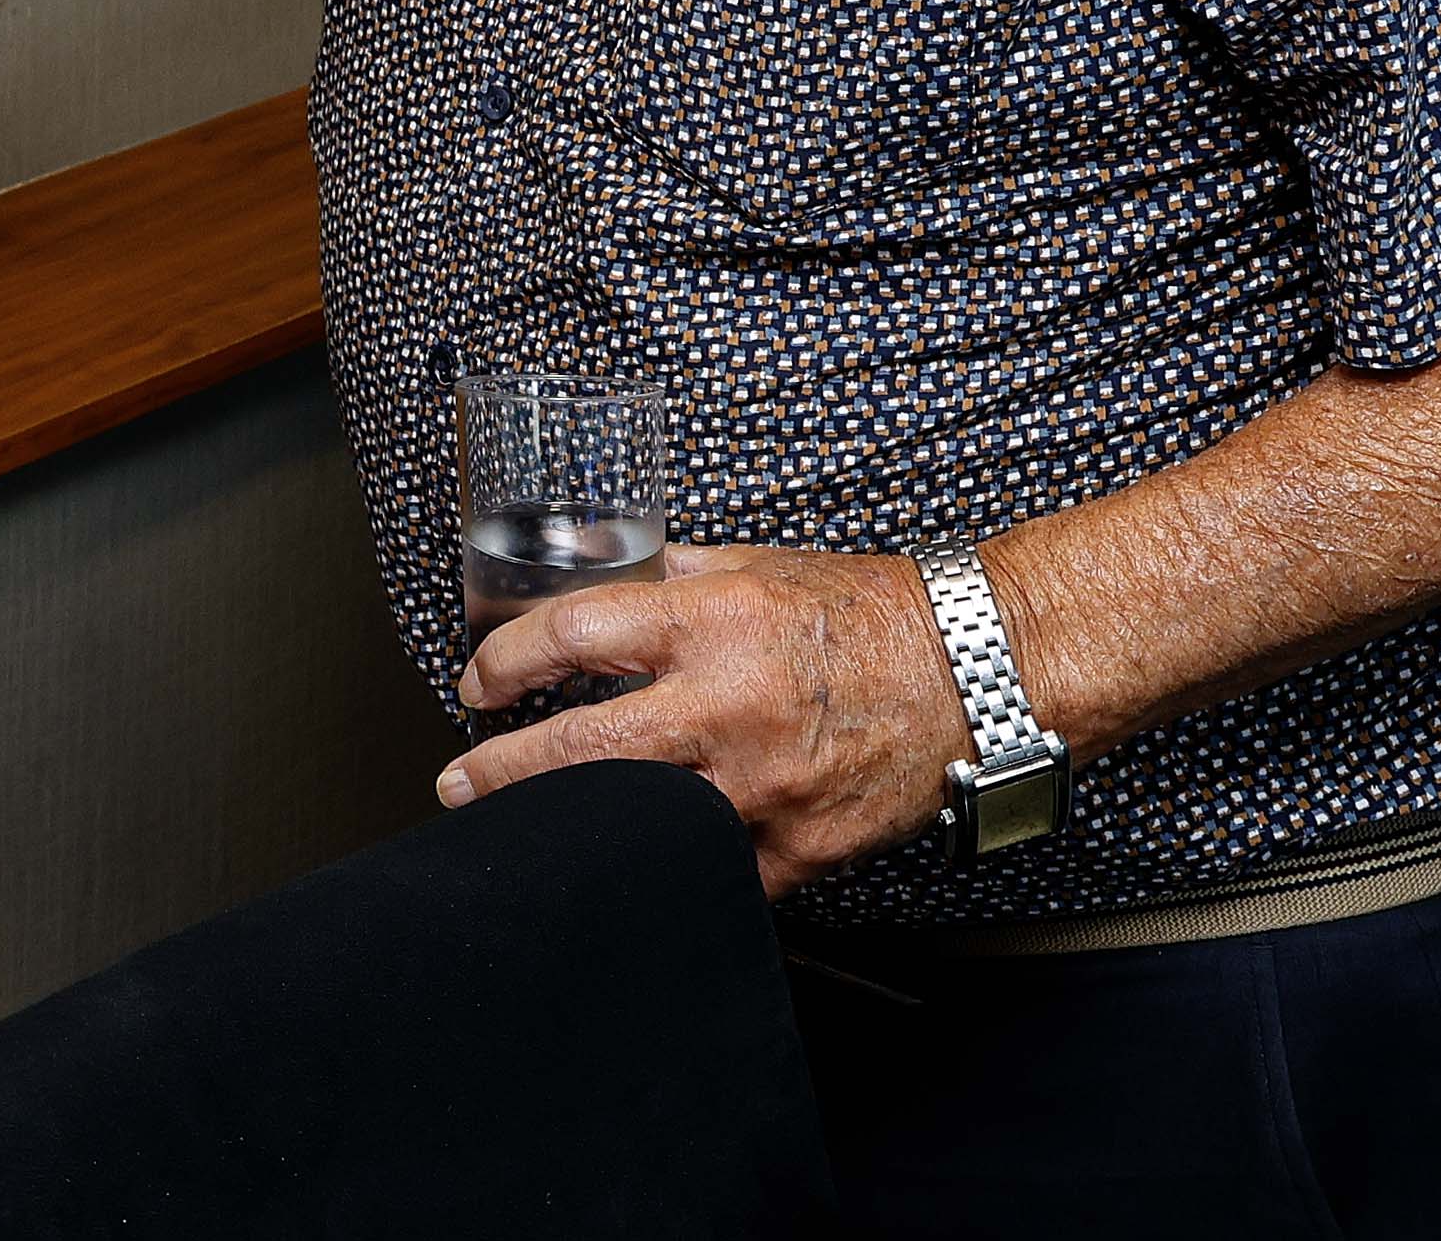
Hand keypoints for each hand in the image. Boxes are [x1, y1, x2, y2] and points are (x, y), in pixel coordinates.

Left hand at [440, 544, 967, 894]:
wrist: (980, 672)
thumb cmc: (874, 615)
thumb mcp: (762, 567)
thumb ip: (676, 573)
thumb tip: (602, 566)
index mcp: (714, 623)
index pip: (574, 637)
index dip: (506, 662)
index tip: (478, 683)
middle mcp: (730, 706)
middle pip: (582, 749)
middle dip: (501, 770)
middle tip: (460, 781)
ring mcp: (764, 788)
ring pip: (636, 824)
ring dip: (572, 828)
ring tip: (528, 828)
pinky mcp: (800, 850)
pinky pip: (713, 873)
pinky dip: (672, 866)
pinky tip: (636, 864)